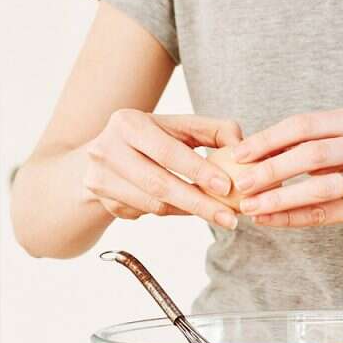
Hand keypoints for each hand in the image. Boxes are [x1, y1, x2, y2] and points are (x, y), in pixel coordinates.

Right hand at [81, 110, 244, 229]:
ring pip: (153, 204)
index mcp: (128, 124)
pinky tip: (187, 209)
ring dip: (188, 211)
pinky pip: (146, 213)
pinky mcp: (104, 201)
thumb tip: (242, 147)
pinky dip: (172, 212)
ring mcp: (101, 179)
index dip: (198, 170)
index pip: (167, 151)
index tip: (227, 187)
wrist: (103, 156)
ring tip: (217, 214)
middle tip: (229, 218)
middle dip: (198, 203)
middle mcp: (107, 150)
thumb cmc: (152, 138)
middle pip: (158, 184)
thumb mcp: (178, 126)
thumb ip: (214, 130)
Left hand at [229, 107, 342, 240]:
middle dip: (270, 168)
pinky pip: (324, 214)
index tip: (239, 153)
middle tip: (240, 181)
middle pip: (310, 154)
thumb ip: (305, 146)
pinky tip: (268, 219)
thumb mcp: (342, 148)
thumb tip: (249, 152)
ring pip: (318, 188)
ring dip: (278, 197)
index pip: (304, 125)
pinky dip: (291, 217)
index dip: (268, 139)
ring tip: (249, 205)